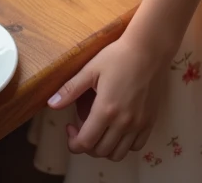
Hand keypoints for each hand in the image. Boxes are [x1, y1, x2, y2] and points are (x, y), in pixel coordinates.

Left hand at [46, 35, 167, 161]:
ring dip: (104, 148)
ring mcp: (139, 123)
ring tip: (100, 130)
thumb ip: (70, 89)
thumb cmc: (118, 55)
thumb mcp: (91, 69)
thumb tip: (51, 104)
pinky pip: (137, 146)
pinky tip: (118, 129)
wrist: (149, 48)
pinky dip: (124, 145)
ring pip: (118, 154)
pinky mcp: (150, 121)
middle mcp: (124, 122)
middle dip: (86, 145)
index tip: (70, 127)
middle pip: (100, 151)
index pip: (85, 143)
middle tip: (82, 127)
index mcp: (106, 110)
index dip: (73, 142)